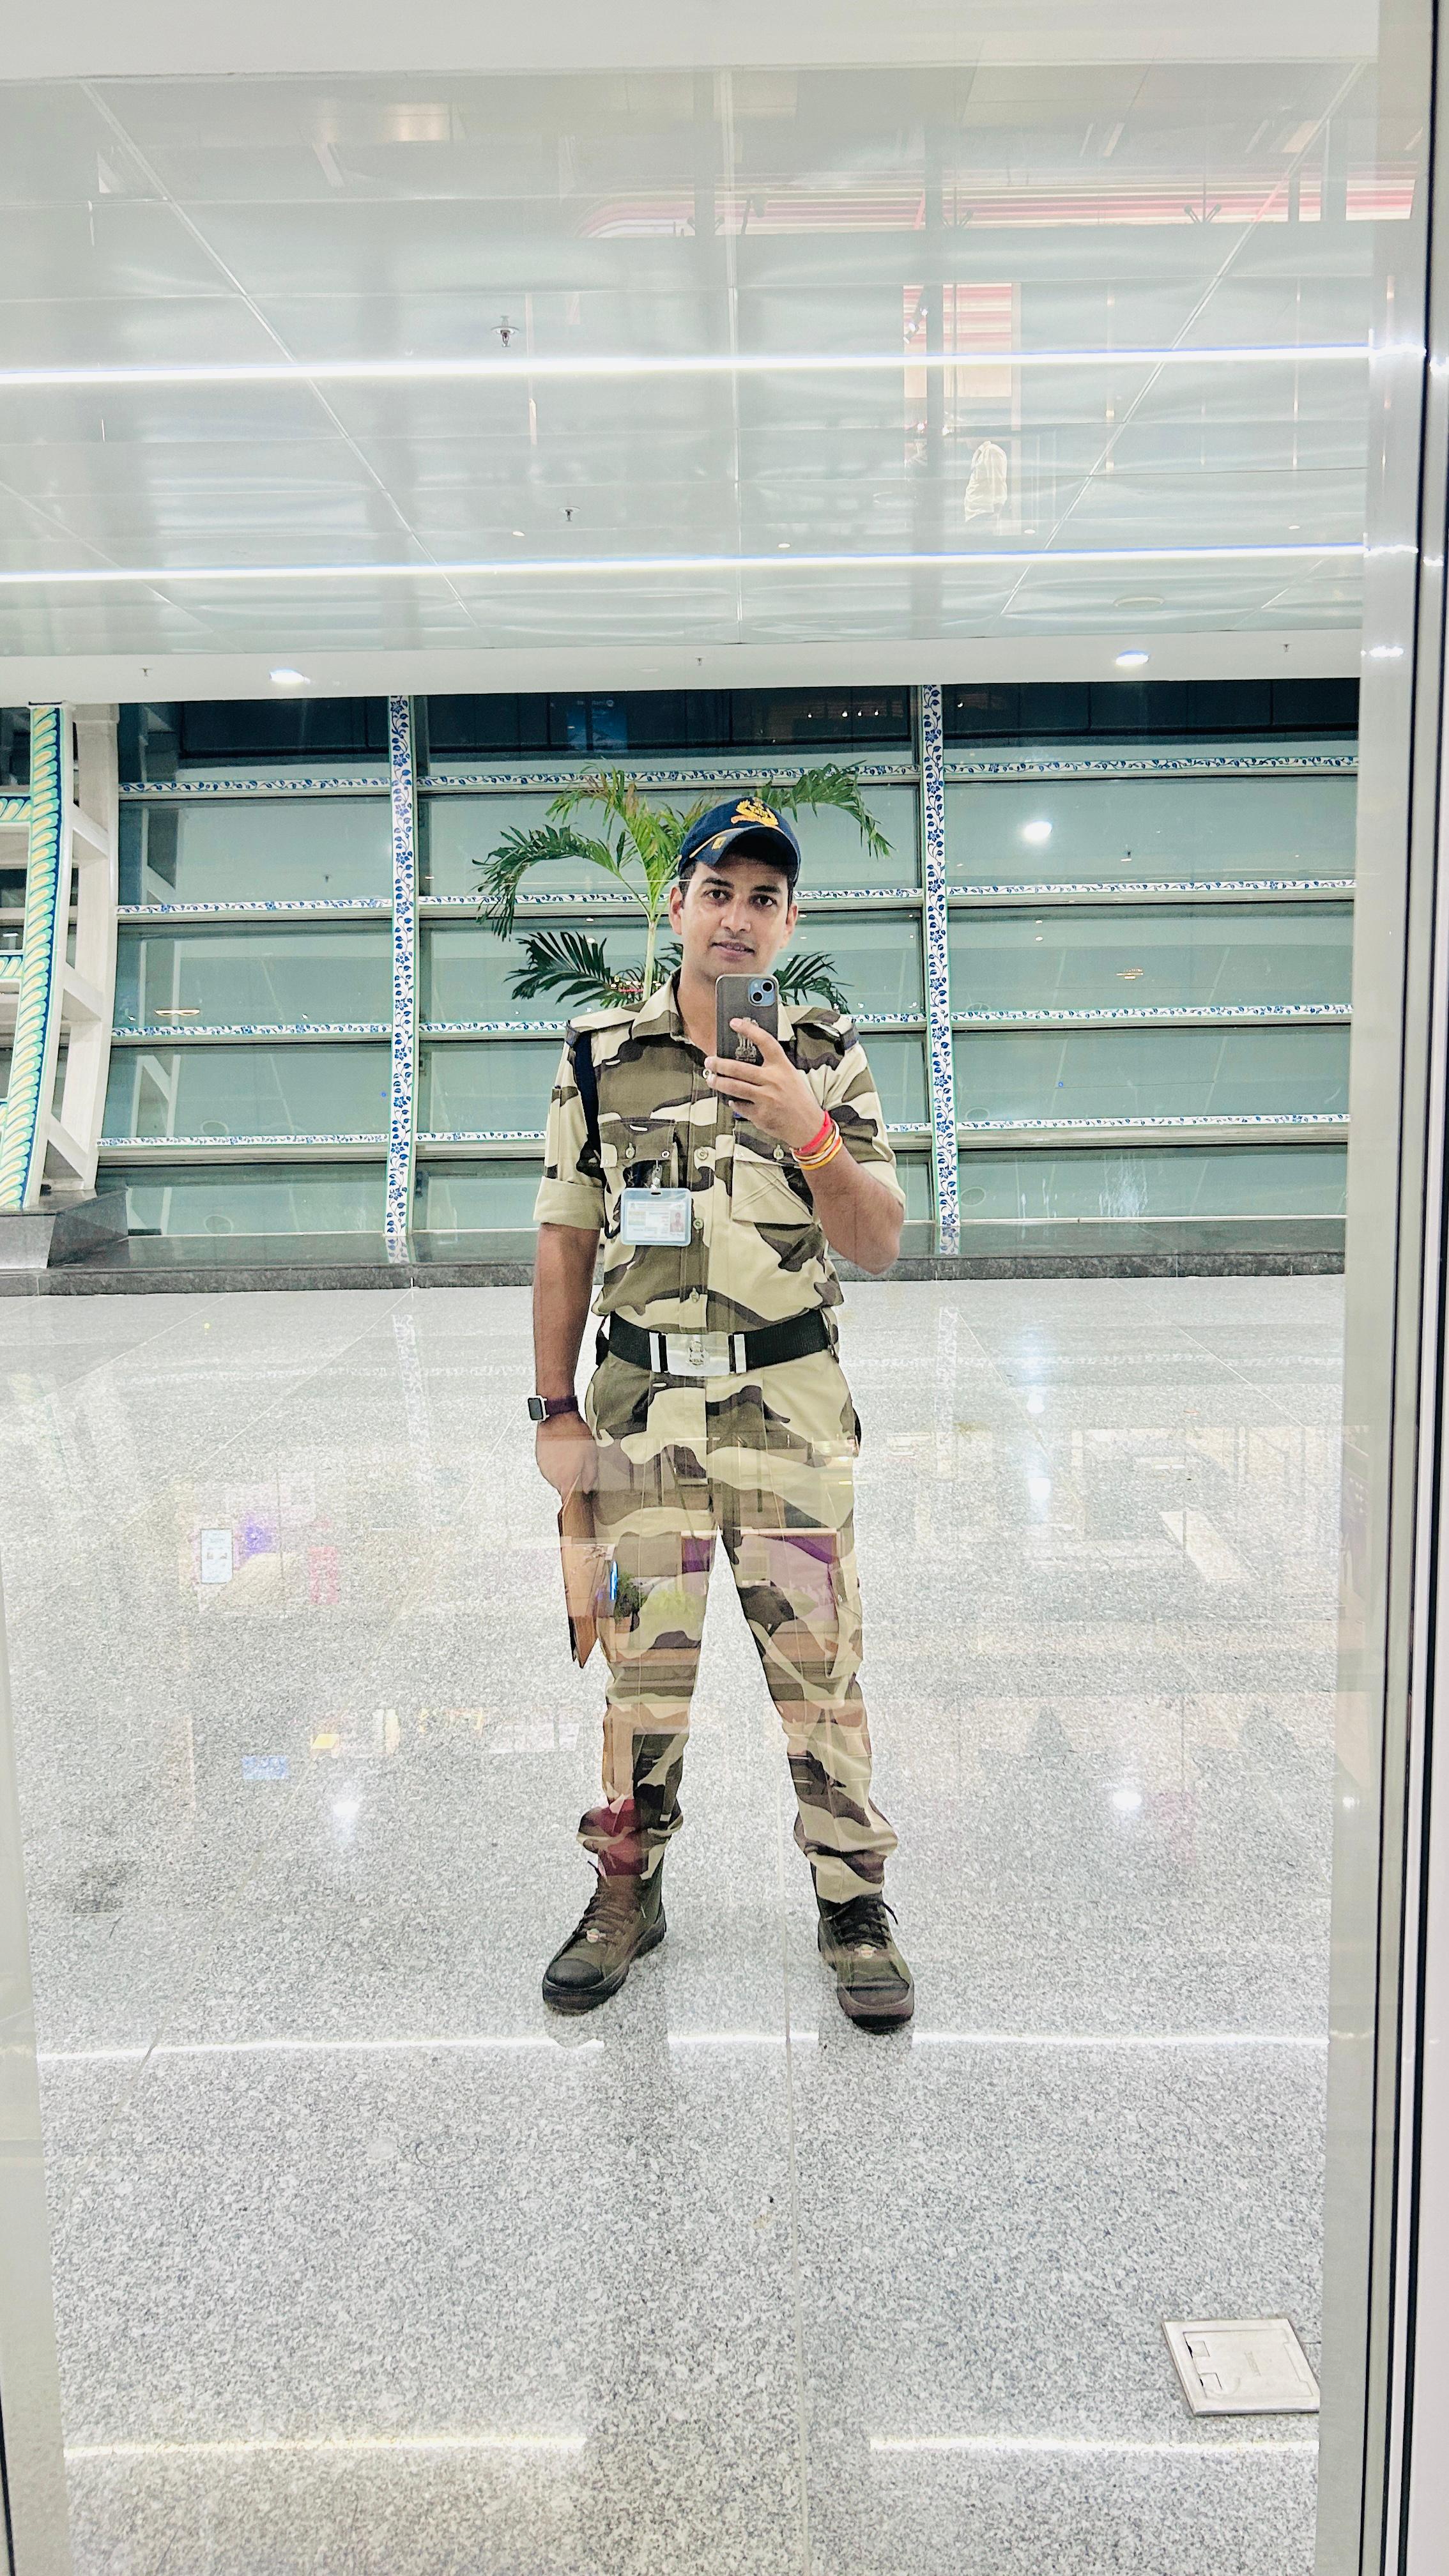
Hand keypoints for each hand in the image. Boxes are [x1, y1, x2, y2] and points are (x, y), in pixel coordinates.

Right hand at [535, 1413, 597, 1494]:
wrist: (558, 1418)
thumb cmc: (575, 1435)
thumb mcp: (591, 1456)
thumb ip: (590, 1476)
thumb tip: (587, 1488)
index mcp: (566, 1478)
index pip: (567, 1500)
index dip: (572, 1501)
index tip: (576, 1500)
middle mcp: (553, 1476)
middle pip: (561, 1487)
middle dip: (569, 1481)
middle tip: (577, 1468)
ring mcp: (544, 1468)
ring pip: (554, 1478)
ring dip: (561, 1472)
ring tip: (568, 1457)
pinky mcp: (539, 1459)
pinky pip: (548, 1468)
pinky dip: (554, 1464)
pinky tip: (561, 1452)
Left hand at [704, 1021, 823, 1148]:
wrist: (808, 1127)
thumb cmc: (799, 1101)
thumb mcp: (791, 1077)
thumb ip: (772, 1068)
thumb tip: (748, 1061)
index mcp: (782, 1067)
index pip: (765, 1042)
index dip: (749, 1030)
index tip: (736, 1023)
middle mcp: (773, 1081)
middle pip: (739, 1068)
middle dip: (719, 1064)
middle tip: (711, 1062)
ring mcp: (766, 1098)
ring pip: (734, 1087)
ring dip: (719, 1082)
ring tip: (712, 1079)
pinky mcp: (760, 1114)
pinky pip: (739, 1106)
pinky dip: (734, 1103)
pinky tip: (733, 1100)